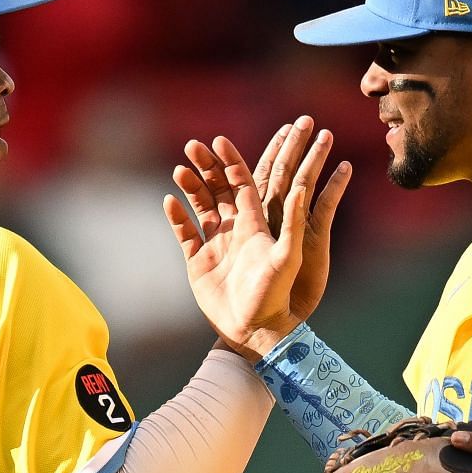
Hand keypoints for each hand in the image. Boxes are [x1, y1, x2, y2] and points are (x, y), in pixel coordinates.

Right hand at [165, 115, 350, 357]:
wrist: (254, 331)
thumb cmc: (276, 296)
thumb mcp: (288, 257)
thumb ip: (293, 224)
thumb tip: (303, 187)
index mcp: (256, 224)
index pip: (243, 183)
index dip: (232, 161)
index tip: (220, 141)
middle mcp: (234, 230)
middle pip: (218, 189)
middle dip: (206, 166)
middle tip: (192, 144)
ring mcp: (215, 245)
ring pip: (199, 207)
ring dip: (189, 187)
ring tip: (178, 169)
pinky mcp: (198, 264)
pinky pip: (184, 235)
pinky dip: (176, 218)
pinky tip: (168, 201)